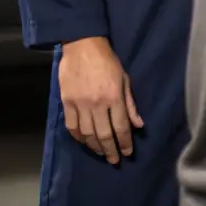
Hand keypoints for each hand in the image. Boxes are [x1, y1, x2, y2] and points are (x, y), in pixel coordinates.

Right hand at [58, 37, 143, 163]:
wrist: (82, 46)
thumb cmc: (107, 60)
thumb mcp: (124, 78)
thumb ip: (130, 104)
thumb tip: (139, 124)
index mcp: (113, 97)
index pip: (120, 127)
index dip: (124, 143)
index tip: (127, 153)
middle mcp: (97, 104)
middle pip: (104, 134)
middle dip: (110, 150)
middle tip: (114, 160)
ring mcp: (80, 104)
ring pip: (87, 134)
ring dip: (94, 147)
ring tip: (101, 153)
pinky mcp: (66, 102)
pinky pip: (71, 126)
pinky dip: (78, 137)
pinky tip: (84, 142)